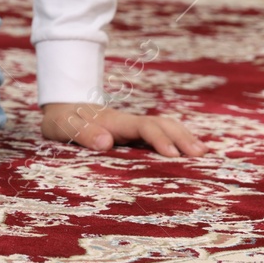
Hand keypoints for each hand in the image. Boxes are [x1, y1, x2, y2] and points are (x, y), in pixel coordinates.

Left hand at [40, 102, 207, 157]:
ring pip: (164, 126)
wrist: (60, 107)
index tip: (172, 155)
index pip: (143, 127)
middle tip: (200, 155)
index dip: (159, 138)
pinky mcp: (132, 133)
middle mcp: (127, 122)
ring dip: (183, 136)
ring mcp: (131, 126)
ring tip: (203, 153)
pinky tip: (189, 149)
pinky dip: (177, 138)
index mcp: (113, 121)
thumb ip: (81, 133)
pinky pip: (159, 132)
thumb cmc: (60, 120)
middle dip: (181, 137)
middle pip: (161, 124)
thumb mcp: (61, 126)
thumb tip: (106, 143)